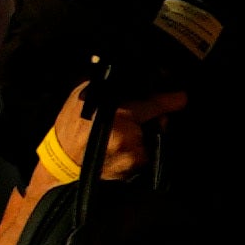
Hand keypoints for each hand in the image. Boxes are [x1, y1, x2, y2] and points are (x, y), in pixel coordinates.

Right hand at [27, 74, 181, 194]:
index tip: (182, 97)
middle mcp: (128, 136)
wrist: (62, 161)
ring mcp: (132, 155)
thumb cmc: (70, 126)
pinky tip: (119, 149)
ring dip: (143, 135)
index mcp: (117, 115)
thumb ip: (106, 85)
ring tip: (119, 136)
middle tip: (130, 119)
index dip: (171, 99)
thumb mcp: (82, 96)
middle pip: (158, 122)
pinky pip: (144, 154)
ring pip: (151, 139)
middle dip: (152, 118)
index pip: (153, 104)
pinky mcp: (133, 170)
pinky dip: (137, 149)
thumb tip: (126, 75)